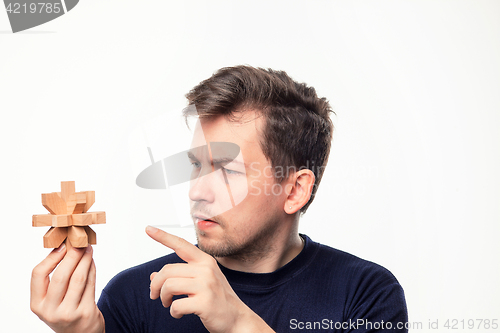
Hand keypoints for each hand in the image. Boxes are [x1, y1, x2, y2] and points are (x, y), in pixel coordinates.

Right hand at [30, 244, 104, 332]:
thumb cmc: (65, 311)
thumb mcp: (51, 300)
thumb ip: (54, 279)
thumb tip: (65, 248)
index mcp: (37, 304)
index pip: (38, 275)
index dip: (51, 257)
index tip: (62, 246)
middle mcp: (51, 311)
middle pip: (60, 275)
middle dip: (72, 256)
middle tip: (79, 243)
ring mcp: (69, 313)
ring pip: (78, 279)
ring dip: (84, 260)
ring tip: (88, 249)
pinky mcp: (86, 312)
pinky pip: (90, 285)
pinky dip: (92, 269)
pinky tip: (92, 261)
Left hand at [146, 226, 274, 332]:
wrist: (236, 319)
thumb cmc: (216, 299)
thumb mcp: (200, 282)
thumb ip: (179, 276)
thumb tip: (153, 276)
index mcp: (205, 261)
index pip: (181, 244)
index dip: (163, 236)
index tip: (148, 229)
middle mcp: (206, 269)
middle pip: (167, 270)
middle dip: (156, 285)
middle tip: (155, 295)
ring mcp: (207, 285)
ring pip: (168, 286)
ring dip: (163, 298)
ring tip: (168, 304)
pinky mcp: (205, 302)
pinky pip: (176, 305)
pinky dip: (173, 312)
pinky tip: (179, 313)